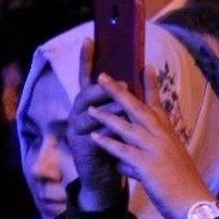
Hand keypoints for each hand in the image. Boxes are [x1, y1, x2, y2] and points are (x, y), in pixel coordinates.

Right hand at [66, 40, 126, 211]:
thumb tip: (141, 72)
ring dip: (106, 107)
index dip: (87, 59)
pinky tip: (115, 126)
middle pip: (86, 92)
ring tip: (122, 103)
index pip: (87, 77)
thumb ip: (125, 100)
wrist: (105, 179)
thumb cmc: (115, 146)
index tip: (90, 39)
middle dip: (101, 86)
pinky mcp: (81, 146)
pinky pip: (91, 133)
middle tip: (120, 82)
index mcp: (90, 103)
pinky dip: (105, 129)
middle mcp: (79, 112)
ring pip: (89, 112)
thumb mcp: (120, 120)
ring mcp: (78, 129)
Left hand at [87, 73, 216, 218]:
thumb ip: (146, 156)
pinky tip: (95, 137)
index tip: (145, 65)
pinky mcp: (147, 165)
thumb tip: (124, 161)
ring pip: (127, 127)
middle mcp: (162, 137)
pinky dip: (109, 144)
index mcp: (168, 134)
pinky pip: (123, 151)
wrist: (193, 203)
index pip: (157, 104)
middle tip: (103, 76)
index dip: (150, 85)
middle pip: (138, 109)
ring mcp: (155, 149)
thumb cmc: (182, 184)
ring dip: (107, 116)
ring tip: (89, 107)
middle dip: (118, 92)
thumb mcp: (169, 162)